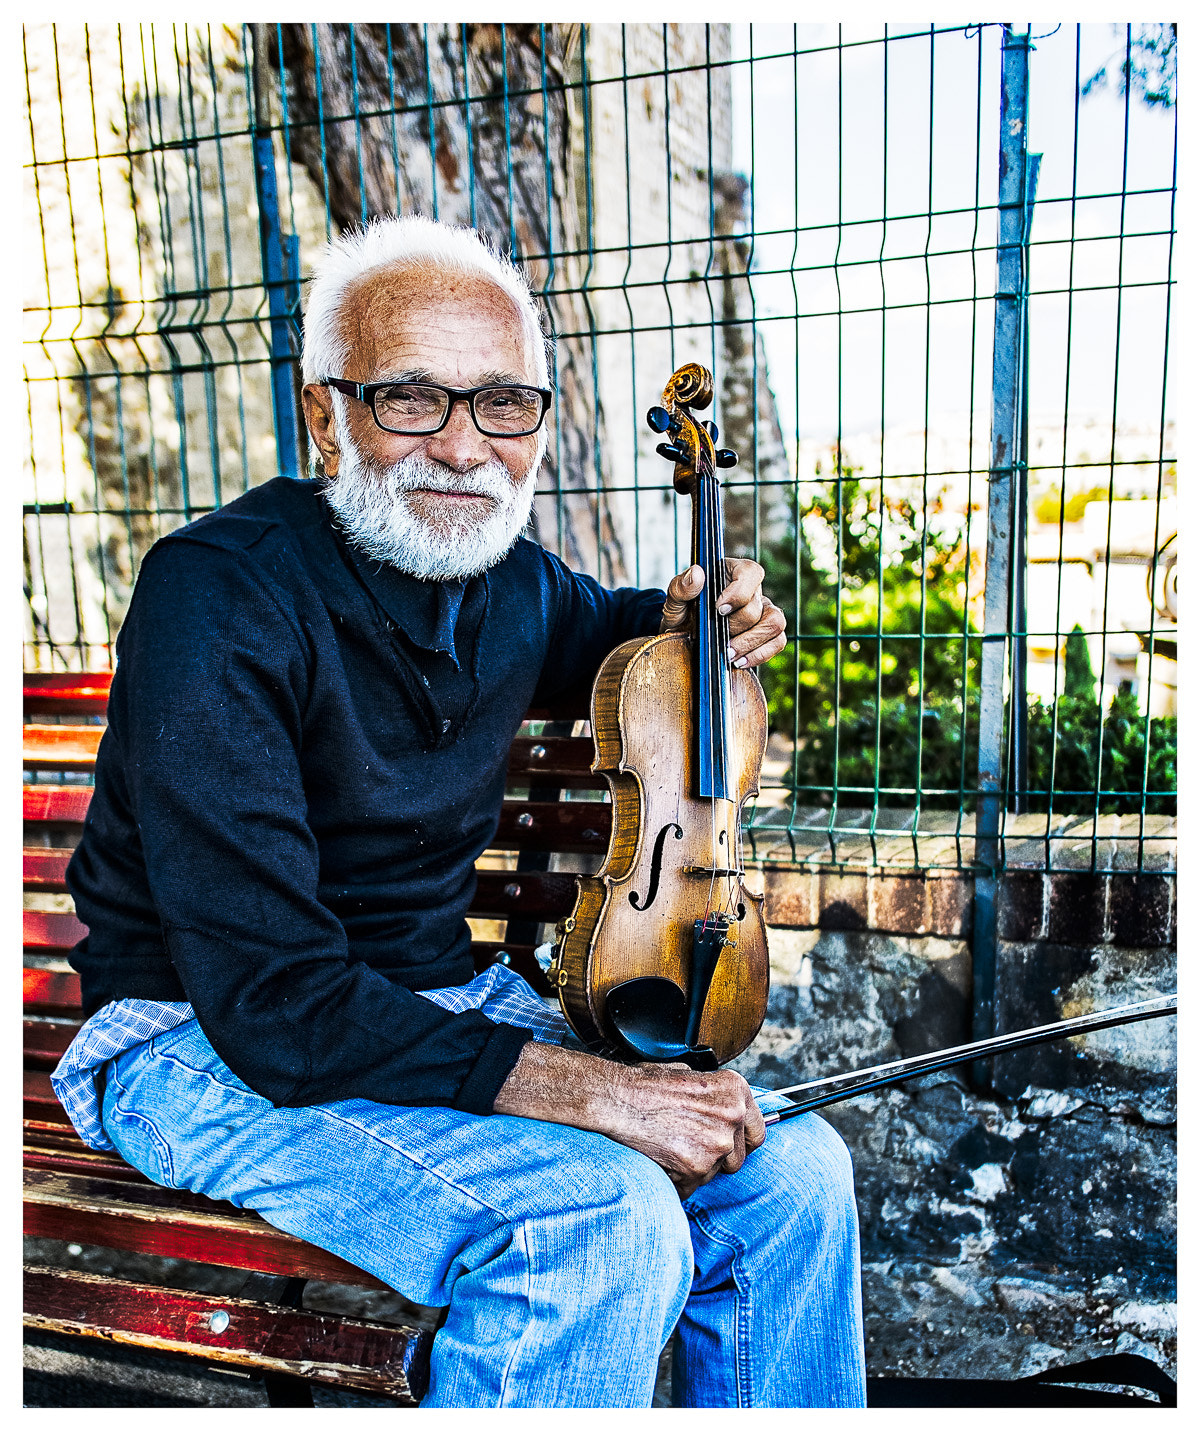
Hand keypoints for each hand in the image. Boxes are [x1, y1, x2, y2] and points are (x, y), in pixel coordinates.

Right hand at [493, 1042, 766, 1198]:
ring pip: (713, 1175)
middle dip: (715, 1159)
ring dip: (695, 1169)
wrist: (617, 1098)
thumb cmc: (646, 1085)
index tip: (727, 1146)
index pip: (757, 1133)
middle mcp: (732, 1116)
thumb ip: (717, 1097)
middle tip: (687, 1145)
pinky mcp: (696, 1167)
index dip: (740, 1142)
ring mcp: (716, 1144)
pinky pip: (692, 1187)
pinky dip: (677, 1180)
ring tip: (669, 1146)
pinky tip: (661, 1157)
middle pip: (737, 1159)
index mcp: (735, 1090)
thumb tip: (727, 1115)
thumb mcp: (691, 1074)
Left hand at [659, 559, 786, 669]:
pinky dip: (760, 655)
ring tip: (728, 653)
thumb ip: (681, 587)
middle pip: (756, 608)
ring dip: (750, 643)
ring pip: (775, 623)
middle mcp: (753, 591)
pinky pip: (778, 642)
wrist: (684, 636)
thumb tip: (696, 574)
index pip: (750, 573)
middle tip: (715, 637)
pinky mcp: (767, 633)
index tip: (718, 610)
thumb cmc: (682, 613)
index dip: (739, 593)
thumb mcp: (674, 600)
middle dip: (734, 627)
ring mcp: (763, 611)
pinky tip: (739, 661)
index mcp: (732, 573)